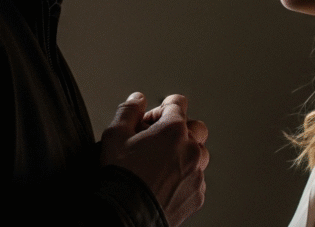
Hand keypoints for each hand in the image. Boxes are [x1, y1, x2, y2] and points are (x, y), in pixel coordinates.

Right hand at [100, 93, 209, 226]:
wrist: (127, 215)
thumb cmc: (121, 176)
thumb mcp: (115, 135)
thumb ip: (128, 110)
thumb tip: (138, 99)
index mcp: (173, 130)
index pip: (177, 104)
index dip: (161, 109)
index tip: (153, 118)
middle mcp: (191, 149)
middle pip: (196, 128)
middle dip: (179, 129)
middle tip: (158, 140)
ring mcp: (196, 173)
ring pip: (200, 154)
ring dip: (185, 154)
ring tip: (163, 163)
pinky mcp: (197, 194)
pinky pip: (196, 179)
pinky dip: (185, 178)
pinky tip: (165, 183)